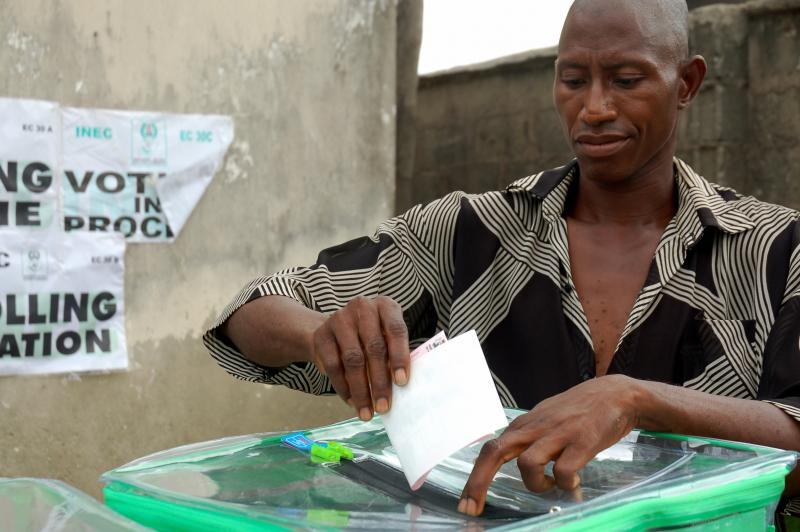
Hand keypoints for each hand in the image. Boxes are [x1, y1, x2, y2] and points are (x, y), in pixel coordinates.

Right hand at [312, 295, 409, 420]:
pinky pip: (334, 366)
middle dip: (380, 381)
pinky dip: (343, 387)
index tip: (402, 382)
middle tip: (384, 406)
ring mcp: (340, 319)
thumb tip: (402, 387)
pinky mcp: (322, 334)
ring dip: (361, 390)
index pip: (396, 330)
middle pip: (374, 347)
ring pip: (353, 360)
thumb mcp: (386, 337)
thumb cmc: (370, 337)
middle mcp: (362, 307)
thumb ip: (394, 354)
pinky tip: (351, 401)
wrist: (333, 330)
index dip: (400, 357)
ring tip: (367, 411)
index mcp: (385, 306)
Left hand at [458, 375, 640, 515]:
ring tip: (551, 484)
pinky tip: (574, 483)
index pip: (489, 449)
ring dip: (536, 484)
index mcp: (524, 425)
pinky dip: (565, 484)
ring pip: (527, 464)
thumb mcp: (545, 418)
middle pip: (495, 453)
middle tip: (471, 508)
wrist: (616, 394)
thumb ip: (526, 436)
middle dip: (478, 483)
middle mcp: (535, 427)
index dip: (474, 476)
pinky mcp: (582, 441)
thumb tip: (505, 454)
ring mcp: (558, 433)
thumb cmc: (579, 410)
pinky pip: (563, 472)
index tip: (466, 503)